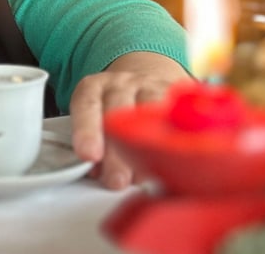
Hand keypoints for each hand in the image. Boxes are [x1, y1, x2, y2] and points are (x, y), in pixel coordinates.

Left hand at [68, 52, 190, 189]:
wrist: (141, 83)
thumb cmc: (111, 111)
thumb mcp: (91, 121)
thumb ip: (91, 144)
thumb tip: (98, 173)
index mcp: (92, 88)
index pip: (87, 105)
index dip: (87, 130)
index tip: (89, 155)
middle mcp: (120, 84)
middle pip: (119, 112)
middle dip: (118, 151)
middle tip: (116, 180)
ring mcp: (149, 86)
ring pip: (151, 113)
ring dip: (147, 149)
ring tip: (143, 177)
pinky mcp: (173, 93)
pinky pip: (176, 115)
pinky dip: (173, 138)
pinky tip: (170, 159)